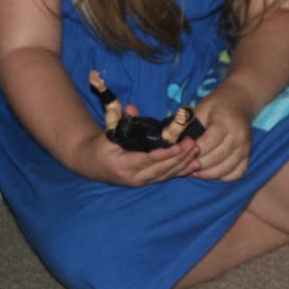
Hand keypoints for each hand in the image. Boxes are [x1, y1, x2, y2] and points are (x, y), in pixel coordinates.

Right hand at [71, 125, 201, 186]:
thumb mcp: (108, 131)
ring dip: (183, 164)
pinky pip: (166, 177)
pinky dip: (181, 171)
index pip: (147, 160)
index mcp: (123, 164)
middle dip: (180, 157)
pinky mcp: (146, 182)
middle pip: (161, 169)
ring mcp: (140, 182)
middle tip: (194, 144)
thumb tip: (131, 107)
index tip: (179, 146)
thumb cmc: (101, 145)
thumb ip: (119, 119)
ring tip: (197, 152)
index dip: (164, 154)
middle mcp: (133, 177)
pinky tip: (194, 165)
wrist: (91, 164)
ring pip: (166, 175)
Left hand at [190, 86, 255, 180]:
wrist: (240, 100)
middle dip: (199, 164)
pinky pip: (237, 173)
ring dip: (209, 174)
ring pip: (227, 169)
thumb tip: (173, 142)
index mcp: (226, 121)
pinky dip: (223, 177)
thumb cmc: (216, 104)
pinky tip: (211, 172)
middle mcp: (239, 135)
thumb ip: (188, 125)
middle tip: (186, 165)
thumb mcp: (200, 108)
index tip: (182, 152)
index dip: (195, 150)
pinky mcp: (248, 155)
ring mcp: (246, 147)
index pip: (210, 142)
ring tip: (195, 171)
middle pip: (218, 158)